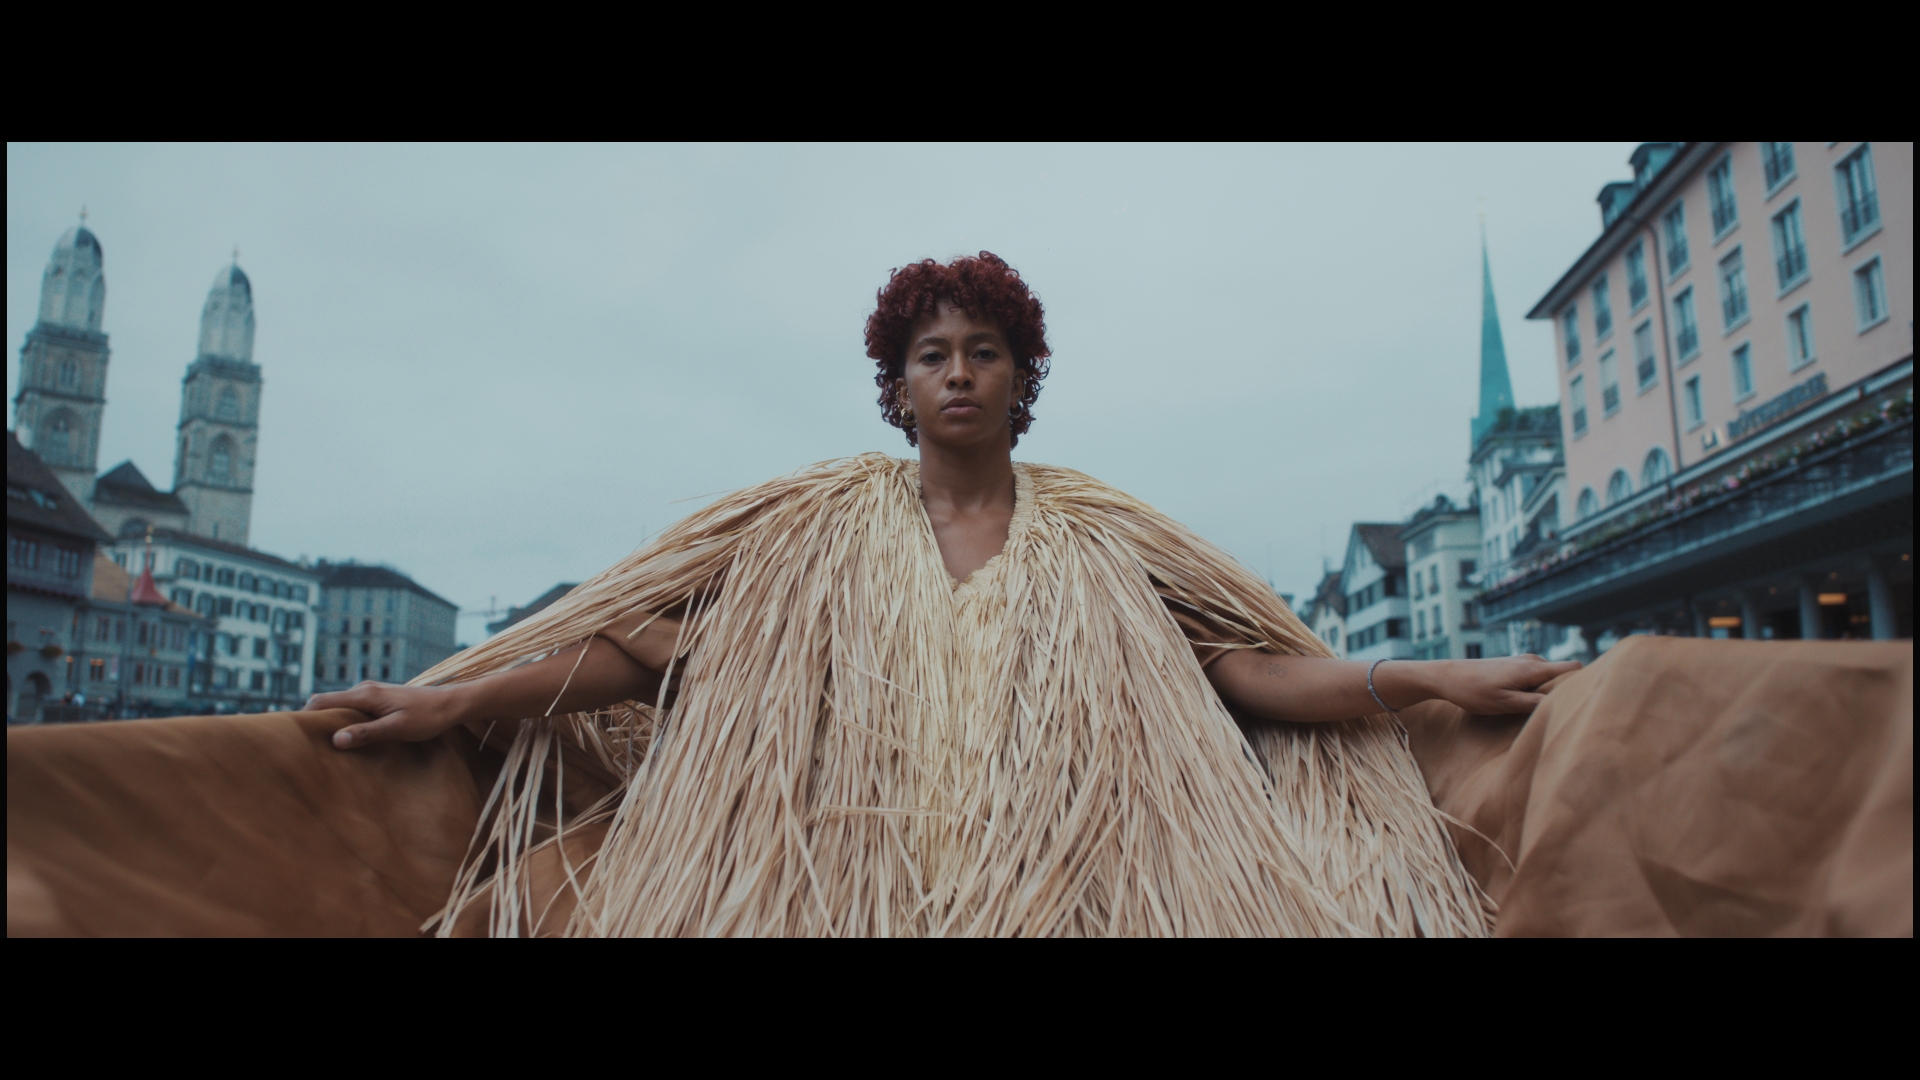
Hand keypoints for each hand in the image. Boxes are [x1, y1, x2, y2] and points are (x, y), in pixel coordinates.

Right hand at [309, 681, 470, 749]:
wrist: (451, 704)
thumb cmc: (427, 717)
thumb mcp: (397, 728)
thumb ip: (367, 733)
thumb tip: (336, 739)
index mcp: (364, 694)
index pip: (320, 702)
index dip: (301, 716)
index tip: (287, 734)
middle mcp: (363, 690)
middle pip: (325, 702)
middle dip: (311, 720)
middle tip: (298, 744)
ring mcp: (370, 693)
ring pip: (337, 706)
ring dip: (327, 721)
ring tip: (317, 744)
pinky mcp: (377, 700)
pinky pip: (350, 708)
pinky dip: (341, 720)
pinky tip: (342, 737)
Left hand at [1428, 655, 1581, 715]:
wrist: (1448, 676)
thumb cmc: (1474, 692)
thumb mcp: (1505, 704)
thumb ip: (1534, 703)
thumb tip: (1562, 704)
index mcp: (1533, 668)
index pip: (1574, 668)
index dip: (1585, 681)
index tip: (1589, 698)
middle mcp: (1533, 661)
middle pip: (1565, 674)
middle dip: (1568, 691)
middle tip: (1566, 712)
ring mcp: (1524, 662)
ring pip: (1551, 676)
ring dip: (1552, 692)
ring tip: (1546, 710)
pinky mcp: (1516, 667)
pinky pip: (1539, 677)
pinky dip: (1540, 689)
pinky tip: (1531, 703)